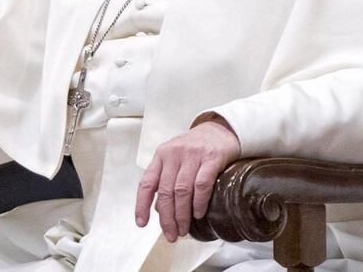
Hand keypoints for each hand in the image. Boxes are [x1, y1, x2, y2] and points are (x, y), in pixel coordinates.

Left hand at [134, 117, 240, 241]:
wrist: (221, 128)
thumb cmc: (196, 147)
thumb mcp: (175, 159)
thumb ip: (165, 180)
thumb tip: (157, 209)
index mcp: (161, 155)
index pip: (146, 183)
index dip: (142, 205)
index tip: (141, 223)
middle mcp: (174, 154)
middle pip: (165, 191)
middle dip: (167, 218)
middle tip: (171, 234)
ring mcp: (193, 155)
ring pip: (182, 191)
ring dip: (182, 215)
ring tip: (183, 229)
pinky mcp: (212, 158)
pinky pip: (202, 184)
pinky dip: (198, 202)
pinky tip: (198, 214)